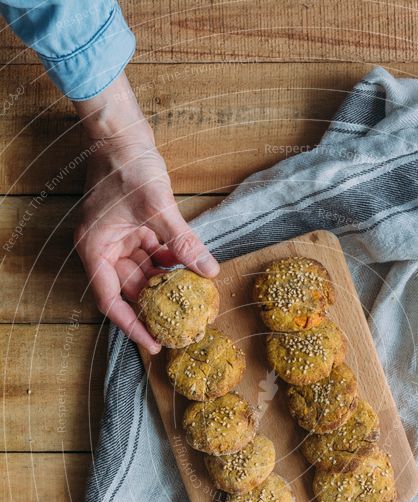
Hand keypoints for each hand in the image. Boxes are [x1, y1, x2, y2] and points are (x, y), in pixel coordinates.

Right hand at [73, 74, 218, 352]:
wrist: (121, 129)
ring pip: (145, 273)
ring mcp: (119, 238)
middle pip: (130, 289)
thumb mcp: (158, 207)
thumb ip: (183, 242)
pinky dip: (171, 261)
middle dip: (155, 307)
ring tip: (192, 304)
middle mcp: (104, 248)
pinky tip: (192, 269)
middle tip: (181, 328)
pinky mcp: (134, 227)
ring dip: (167, 285)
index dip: (132, 325)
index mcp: (95, 249)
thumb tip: (209, 271)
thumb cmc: (127, 163)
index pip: (111, 300)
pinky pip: (154, 254)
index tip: (154, 343)